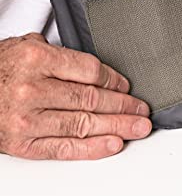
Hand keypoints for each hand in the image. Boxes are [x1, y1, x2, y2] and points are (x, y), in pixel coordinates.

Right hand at [0, 33, 151, 159]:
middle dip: (123, 106)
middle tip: (142, 110)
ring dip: (117, 127)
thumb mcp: (26, 47)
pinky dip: (93, 148)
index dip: (114, 80)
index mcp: (36, 60)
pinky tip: (114, 144)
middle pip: (91, 99)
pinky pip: (65, 148)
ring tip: (138, 127)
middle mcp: (32, 90)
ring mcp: (27, 120)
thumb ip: (61, 56)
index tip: (126, 86)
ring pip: (84, 124)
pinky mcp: (23, 144)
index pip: (90, 71)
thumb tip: (101, 70)